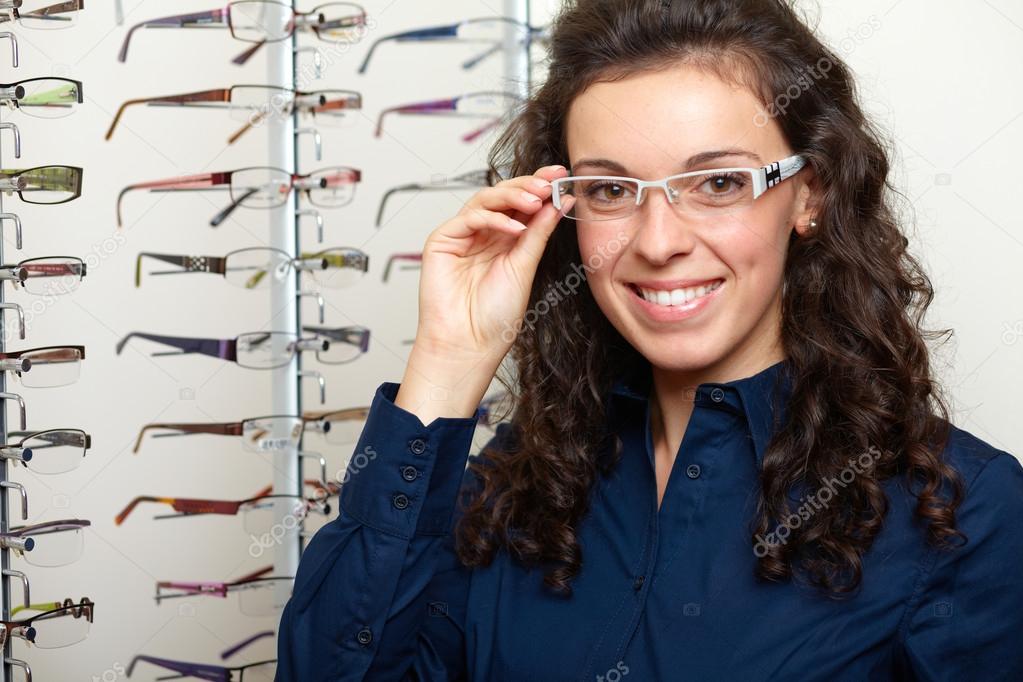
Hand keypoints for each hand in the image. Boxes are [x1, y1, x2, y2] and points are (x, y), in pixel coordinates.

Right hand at [412, 164, 573, 362]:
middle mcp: (484, 234)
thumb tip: (562, 201)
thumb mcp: (525, 267)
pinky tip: (515, 228)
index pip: (522, 204)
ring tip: (537, 199)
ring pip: (485, 200)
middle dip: (528, 186)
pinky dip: (493, 219)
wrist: (469, 343)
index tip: (562, 175)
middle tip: (550, 182)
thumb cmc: (495, 315)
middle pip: (503, 196)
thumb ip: (539, 232)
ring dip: (513, 196)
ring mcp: (462, 236)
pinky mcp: (442, 241)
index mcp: (506, 240)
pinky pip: (469, 218)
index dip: (540, 186)